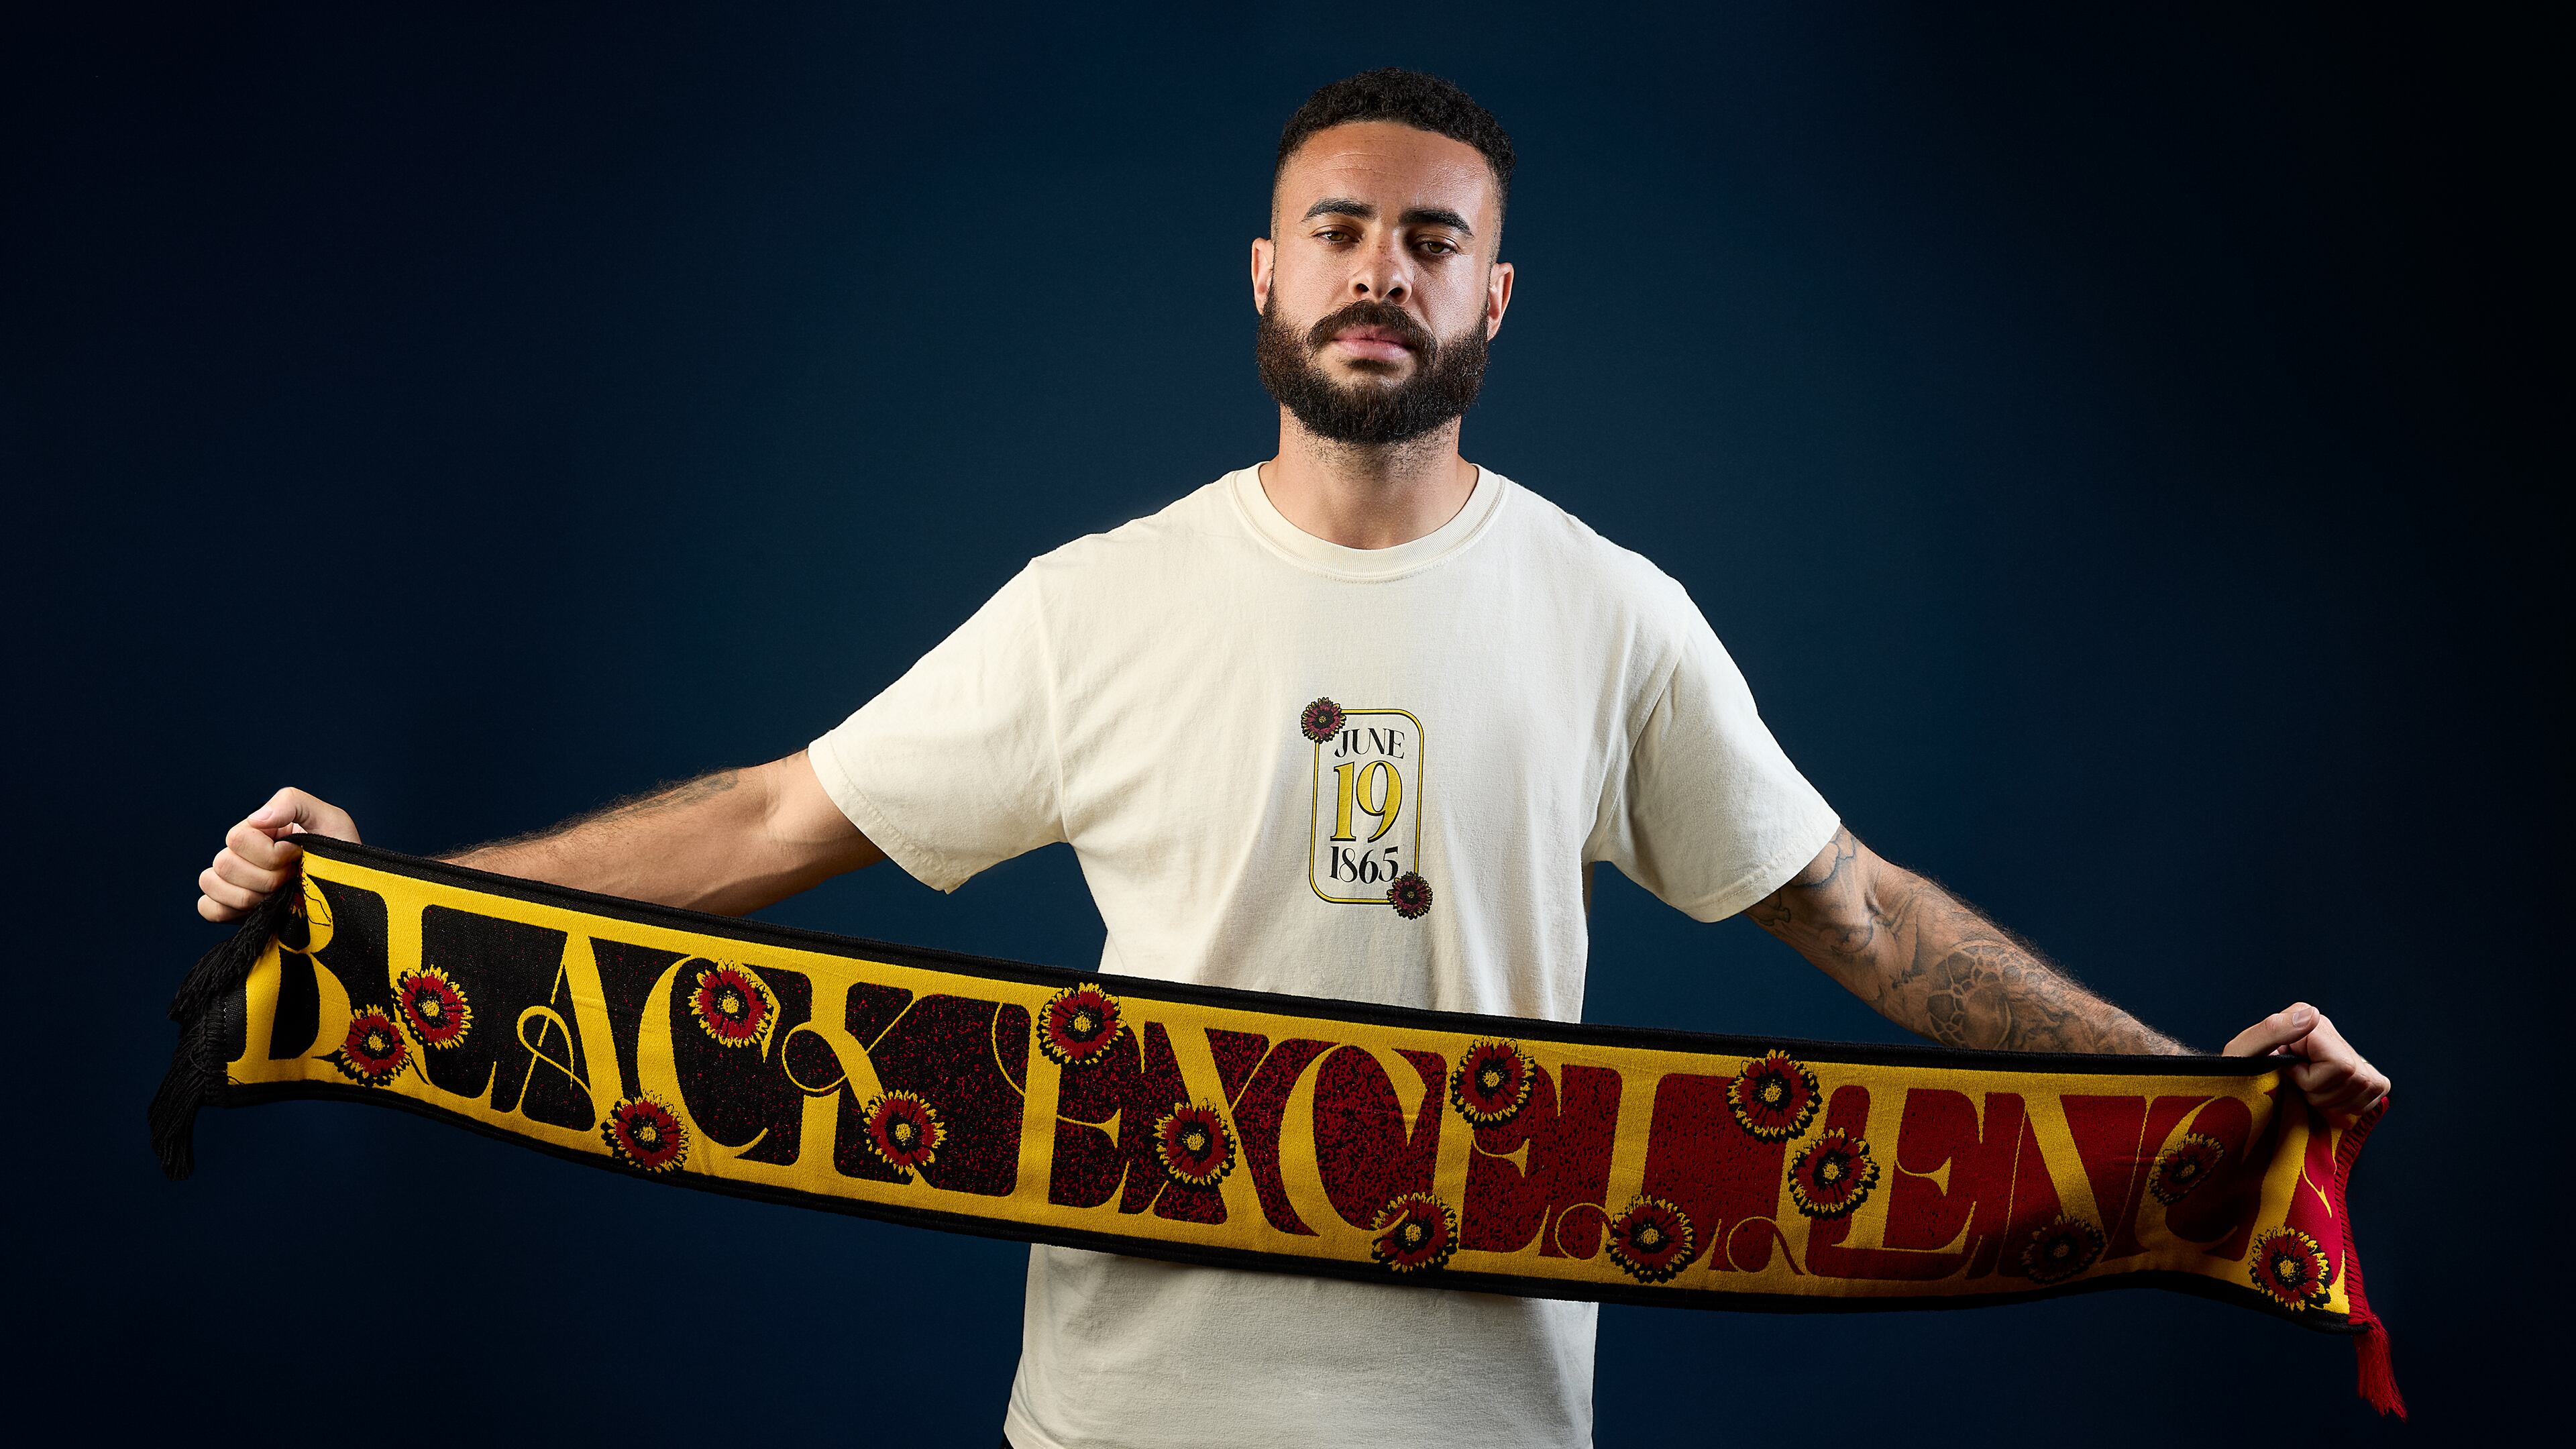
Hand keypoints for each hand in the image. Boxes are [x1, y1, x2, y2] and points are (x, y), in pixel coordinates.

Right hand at [197, 787, 359, 922]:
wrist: (352, 898)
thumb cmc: (343, 858)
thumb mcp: (331, 820)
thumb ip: (293, 803)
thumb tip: (256, 819)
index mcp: (260, 830)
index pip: (239, 839)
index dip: (270, 854)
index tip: (297, 857)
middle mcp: (243, 853)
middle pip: (224, 864)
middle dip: (265, 878)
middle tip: (291, 879)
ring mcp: (235, 880)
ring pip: (211, 883)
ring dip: (249, 896)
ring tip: (278, 897)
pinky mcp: (232, 908)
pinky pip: (207, 908)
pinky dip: (228, 910)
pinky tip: (257, 910)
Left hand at [2224, 1002, 2389, 1118]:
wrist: (2238, 1086)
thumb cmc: (2237, 1069)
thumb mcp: (2245, 1051)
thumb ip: (2274, 1030)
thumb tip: (2313, 1015)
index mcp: (2305, 1017)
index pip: (2341, 1066)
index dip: (2311, 1081)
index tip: (2286, 1075)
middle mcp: (2329, 1029)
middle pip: (2357, 1079)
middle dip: (2322, 1095)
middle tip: (2295, 1088)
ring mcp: (2347, 1048)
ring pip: (2370, 1086)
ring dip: (2335, 1101)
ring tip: (2306, 1092)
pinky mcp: (2358, 1068)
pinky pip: (2377, 1091)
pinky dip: (2352, 1104)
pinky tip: (2326, 1097)